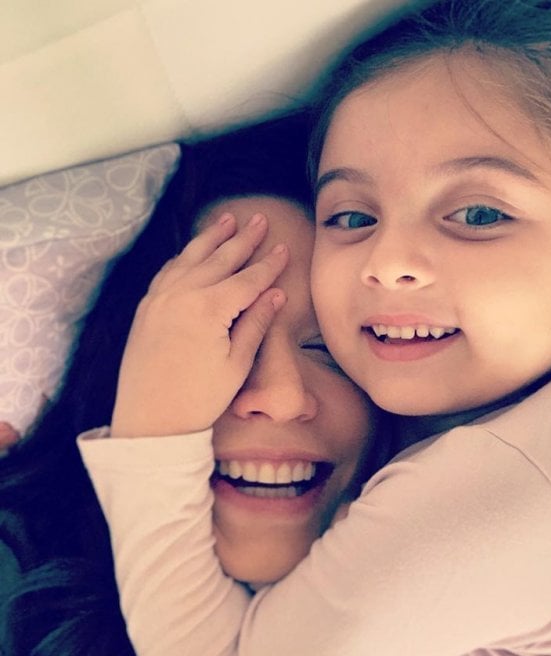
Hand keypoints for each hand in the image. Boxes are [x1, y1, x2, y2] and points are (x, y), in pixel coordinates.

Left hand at [111, 213, 287, 436]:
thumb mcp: (237, 364)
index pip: (248, 279)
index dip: (268, 264)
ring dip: (211, 237)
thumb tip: (275, 294)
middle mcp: (182, 294)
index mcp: (209, 308)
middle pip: (220, 258)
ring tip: (227, 219)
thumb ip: (256, 323)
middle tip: (259, 220)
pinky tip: (192, 251)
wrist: (149, 421)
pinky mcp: (147, 307)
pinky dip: (184, 256)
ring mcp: (160, 297)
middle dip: (243, 239)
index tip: (283, 248)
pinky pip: (168, 270)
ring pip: (191, 257)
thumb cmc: (198, 398)